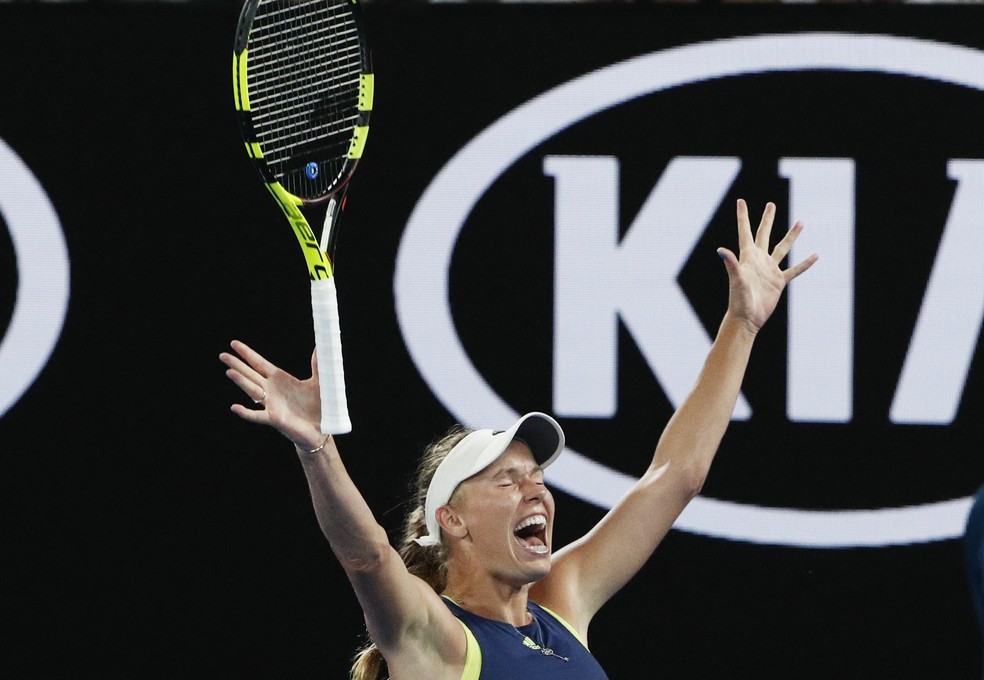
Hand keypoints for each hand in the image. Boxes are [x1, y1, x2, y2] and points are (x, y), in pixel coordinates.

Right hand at [220, 340, 323, 449]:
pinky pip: (257, 416)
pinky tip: (235, 407)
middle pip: (250, 374)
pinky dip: (246, 412)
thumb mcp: (319, 381)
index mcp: (279, 379)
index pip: (259, 363)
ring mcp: (271, 404)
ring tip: (229, 371)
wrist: (322, 429)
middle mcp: (271, 390)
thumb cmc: (318, 405)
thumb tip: (322, 345)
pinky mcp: (275, 419)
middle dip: (237, 364)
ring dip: (241, 382)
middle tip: (222, 355)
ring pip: (252, 391)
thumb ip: (318, 364)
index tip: (233, 344)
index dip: (247, 353)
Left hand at [717, 199, 817, 333]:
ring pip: (782, 248)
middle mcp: (759, 260)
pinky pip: (794, 270)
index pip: (746, 232)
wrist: (747, 318)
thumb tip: (720, 249)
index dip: (743, 217)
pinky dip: (805, 263)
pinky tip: (815, 255)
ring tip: (801, 222)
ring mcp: (769, 270)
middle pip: (764, 234)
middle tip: (771, 204)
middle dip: (767, 219)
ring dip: (791, 236)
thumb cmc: (739, 300)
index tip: (741, 201)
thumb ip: (731, 264)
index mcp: (747, 257)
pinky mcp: (779, 282)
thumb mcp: (736, 279)